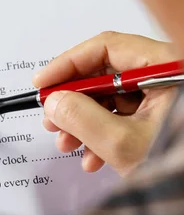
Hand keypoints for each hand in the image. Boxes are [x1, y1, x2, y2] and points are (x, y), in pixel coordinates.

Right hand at [33, 31, 179, 175]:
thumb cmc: (180, 167)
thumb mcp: (124, 144)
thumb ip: (82, 118)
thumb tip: (54, 102)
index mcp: (169, 68)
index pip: (108, 47)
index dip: (69, 63)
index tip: (44, 83)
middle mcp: (168, 77)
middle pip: (107, 73)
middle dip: (73, 99)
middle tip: (51, 117)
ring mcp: (166, 99)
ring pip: (111, 98)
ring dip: (82, 121)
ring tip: (67, 144)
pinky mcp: (162, 119)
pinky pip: (123, 117)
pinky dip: (100, 134)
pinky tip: (91, 157)